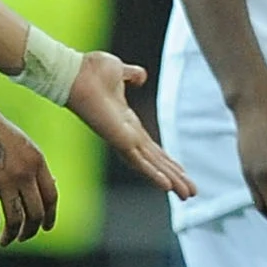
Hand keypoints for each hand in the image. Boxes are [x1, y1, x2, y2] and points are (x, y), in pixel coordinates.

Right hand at [0, 108, 55, 245]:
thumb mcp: (23, 144)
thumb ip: (33, 166)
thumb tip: (46, 187)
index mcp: (38, 161)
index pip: (51, 197)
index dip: (50, 216)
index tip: (46, 227)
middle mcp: (26, 172)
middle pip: (35, 213)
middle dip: (30, 230)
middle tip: (22, 237)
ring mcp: (5, 180)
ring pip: (15, 220)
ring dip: (10, 236)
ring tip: (4, 241)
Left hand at [66, 51, 195, 198]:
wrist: (74, 72)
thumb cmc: (89, 71)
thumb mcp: (119, 71)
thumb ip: (132, 74)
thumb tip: (141, 77)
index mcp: (126, 122)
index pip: (151, 147)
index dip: (167, 160)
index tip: (181, 171)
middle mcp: (126, 135)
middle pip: (155, 161)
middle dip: (174, 176)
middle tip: (191, 192)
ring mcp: (122, 140)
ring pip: (151, 166)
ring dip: (170, 180)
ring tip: (188, 194)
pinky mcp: (118, 141)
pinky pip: (139, 162)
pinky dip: (153, 175)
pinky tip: (167, 186)